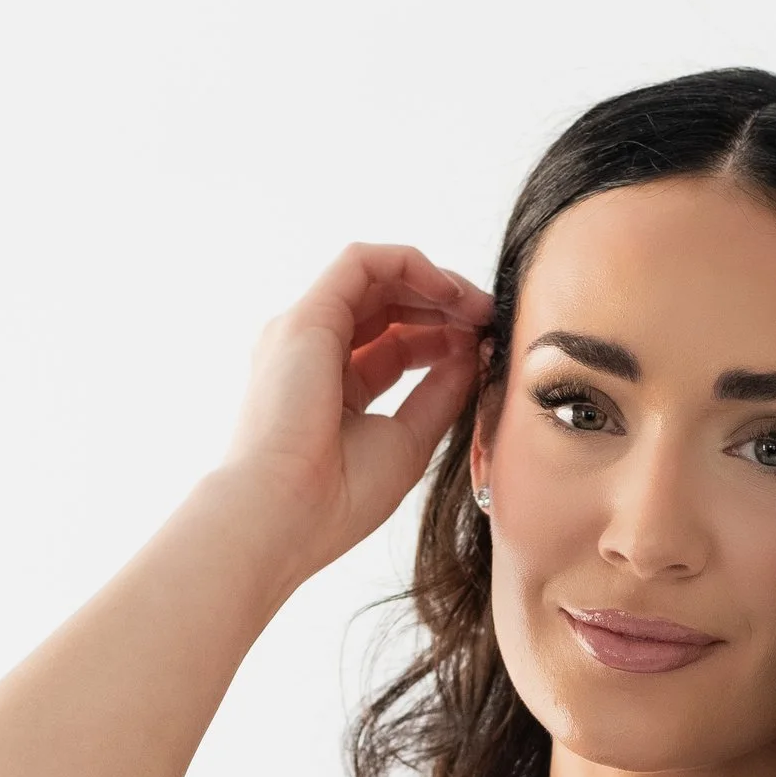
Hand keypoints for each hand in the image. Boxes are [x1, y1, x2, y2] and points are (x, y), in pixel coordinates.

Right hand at [220, 240, 495, 574]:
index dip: (444, 340)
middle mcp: (312, 354)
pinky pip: (362, 262)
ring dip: (434, 283)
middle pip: (387, 307)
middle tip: (488, 320)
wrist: (286, 514)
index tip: (485, 351)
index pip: (395, 346)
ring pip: (376, 278)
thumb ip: (440, 395)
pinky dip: (411, 264)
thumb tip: (472, 354)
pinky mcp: (307, 316)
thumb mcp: (408, 440)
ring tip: (478, 307)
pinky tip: (450, 291)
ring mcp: (305, 332)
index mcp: (332, 390)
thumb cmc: (338, 497)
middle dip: (444, 306)